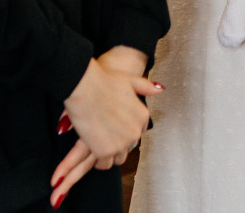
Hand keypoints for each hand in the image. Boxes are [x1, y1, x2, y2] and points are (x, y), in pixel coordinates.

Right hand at [49, 47, 152, 205]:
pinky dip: (98, 159)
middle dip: (117, 142)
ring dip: (109, 153)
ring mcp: (120, 144)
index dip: (124, 129)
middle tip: (104, 133)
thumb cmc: (104, 81)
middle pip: (128, 147)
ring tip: (98, 142)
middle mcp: (135, 133)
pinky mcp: (104, 152)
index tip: (114, 125)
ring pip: (117, 158)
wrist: (84, 86)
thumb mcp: (130, 80)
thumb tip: (160, 89)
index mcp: (143, 117)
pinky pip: (103, 164)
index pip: (137, 131)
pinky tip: (92, 148)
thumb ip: (146, 87)